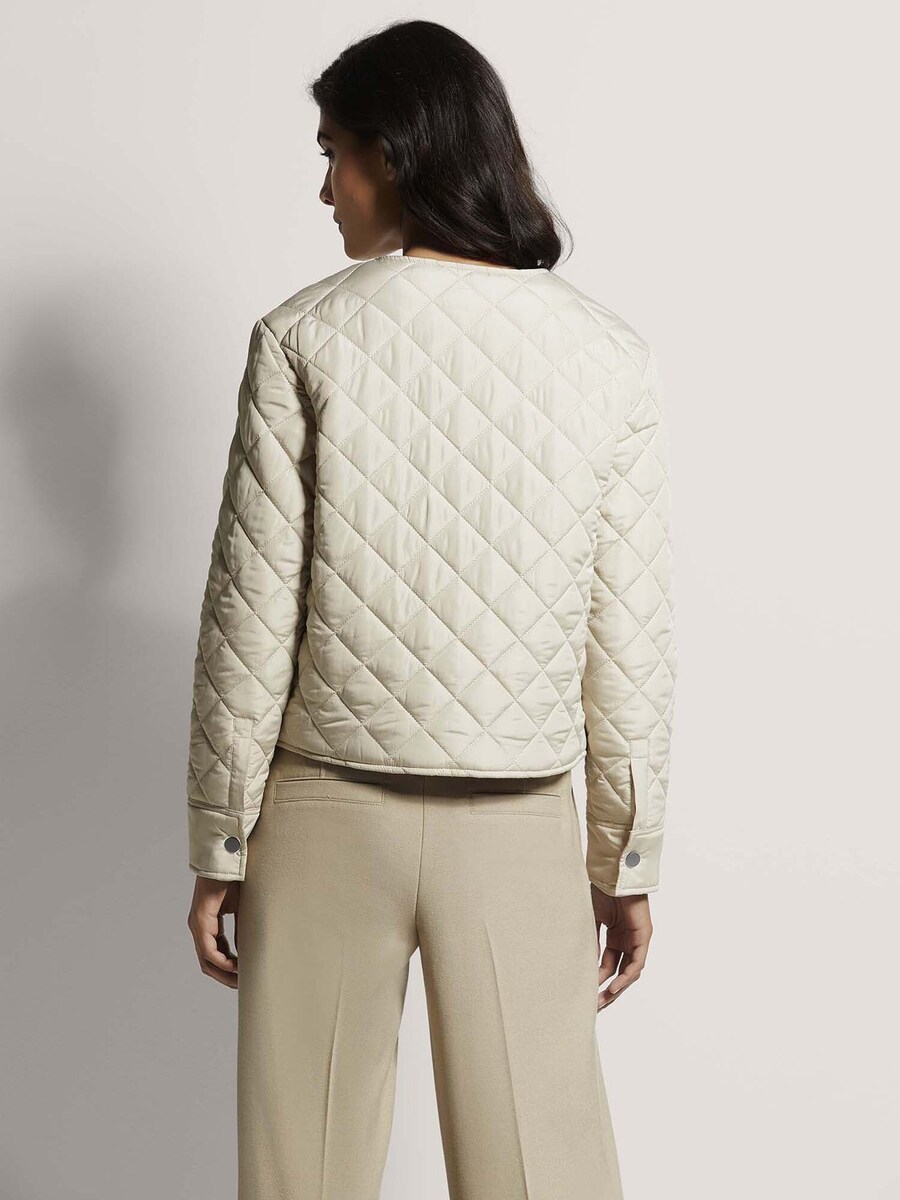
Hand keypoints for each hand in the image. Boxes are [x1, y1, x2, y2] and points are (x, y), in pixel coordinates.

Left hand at [187, 877, 240, 987]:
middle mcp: (198, 926)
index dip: (228, 968)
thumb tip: (246, 952)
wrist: (228, 858)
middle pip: (207, 963)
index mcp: (207, 924)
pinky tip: (235, 965)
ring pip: (206, 959)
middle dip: (225, 976)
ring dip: (223, 972)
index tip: (244, 975)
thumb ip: (240, 931)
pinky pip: (207, 949)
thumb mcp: (241, 910)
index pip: (214, 954)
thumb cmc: (236, 880)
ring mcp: (197, 923)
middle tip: (242, 985)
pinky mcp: (200, 919)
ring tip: (240, 979)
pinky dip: (221, 960)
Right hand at [591, 884, 651, 1011]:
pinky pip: (636, 963)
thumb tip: (587, 965)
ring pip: (629, 972)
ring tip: (602, 1001)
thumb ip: (592, 942)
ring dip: (616, 988)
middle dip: (607, 991)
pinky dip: (626, 976)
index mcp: (614, 937)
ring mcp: (636, 940)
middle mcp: (627, 941)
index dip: (597, 980)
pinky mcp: (643, 937)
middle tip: (595, 1007)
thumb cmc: (601, 891)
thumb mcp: (592, 921)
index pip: (608, 966)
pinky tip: (614, 986)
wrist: (612, 876)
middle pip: (619, 973)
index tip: (586, 994)